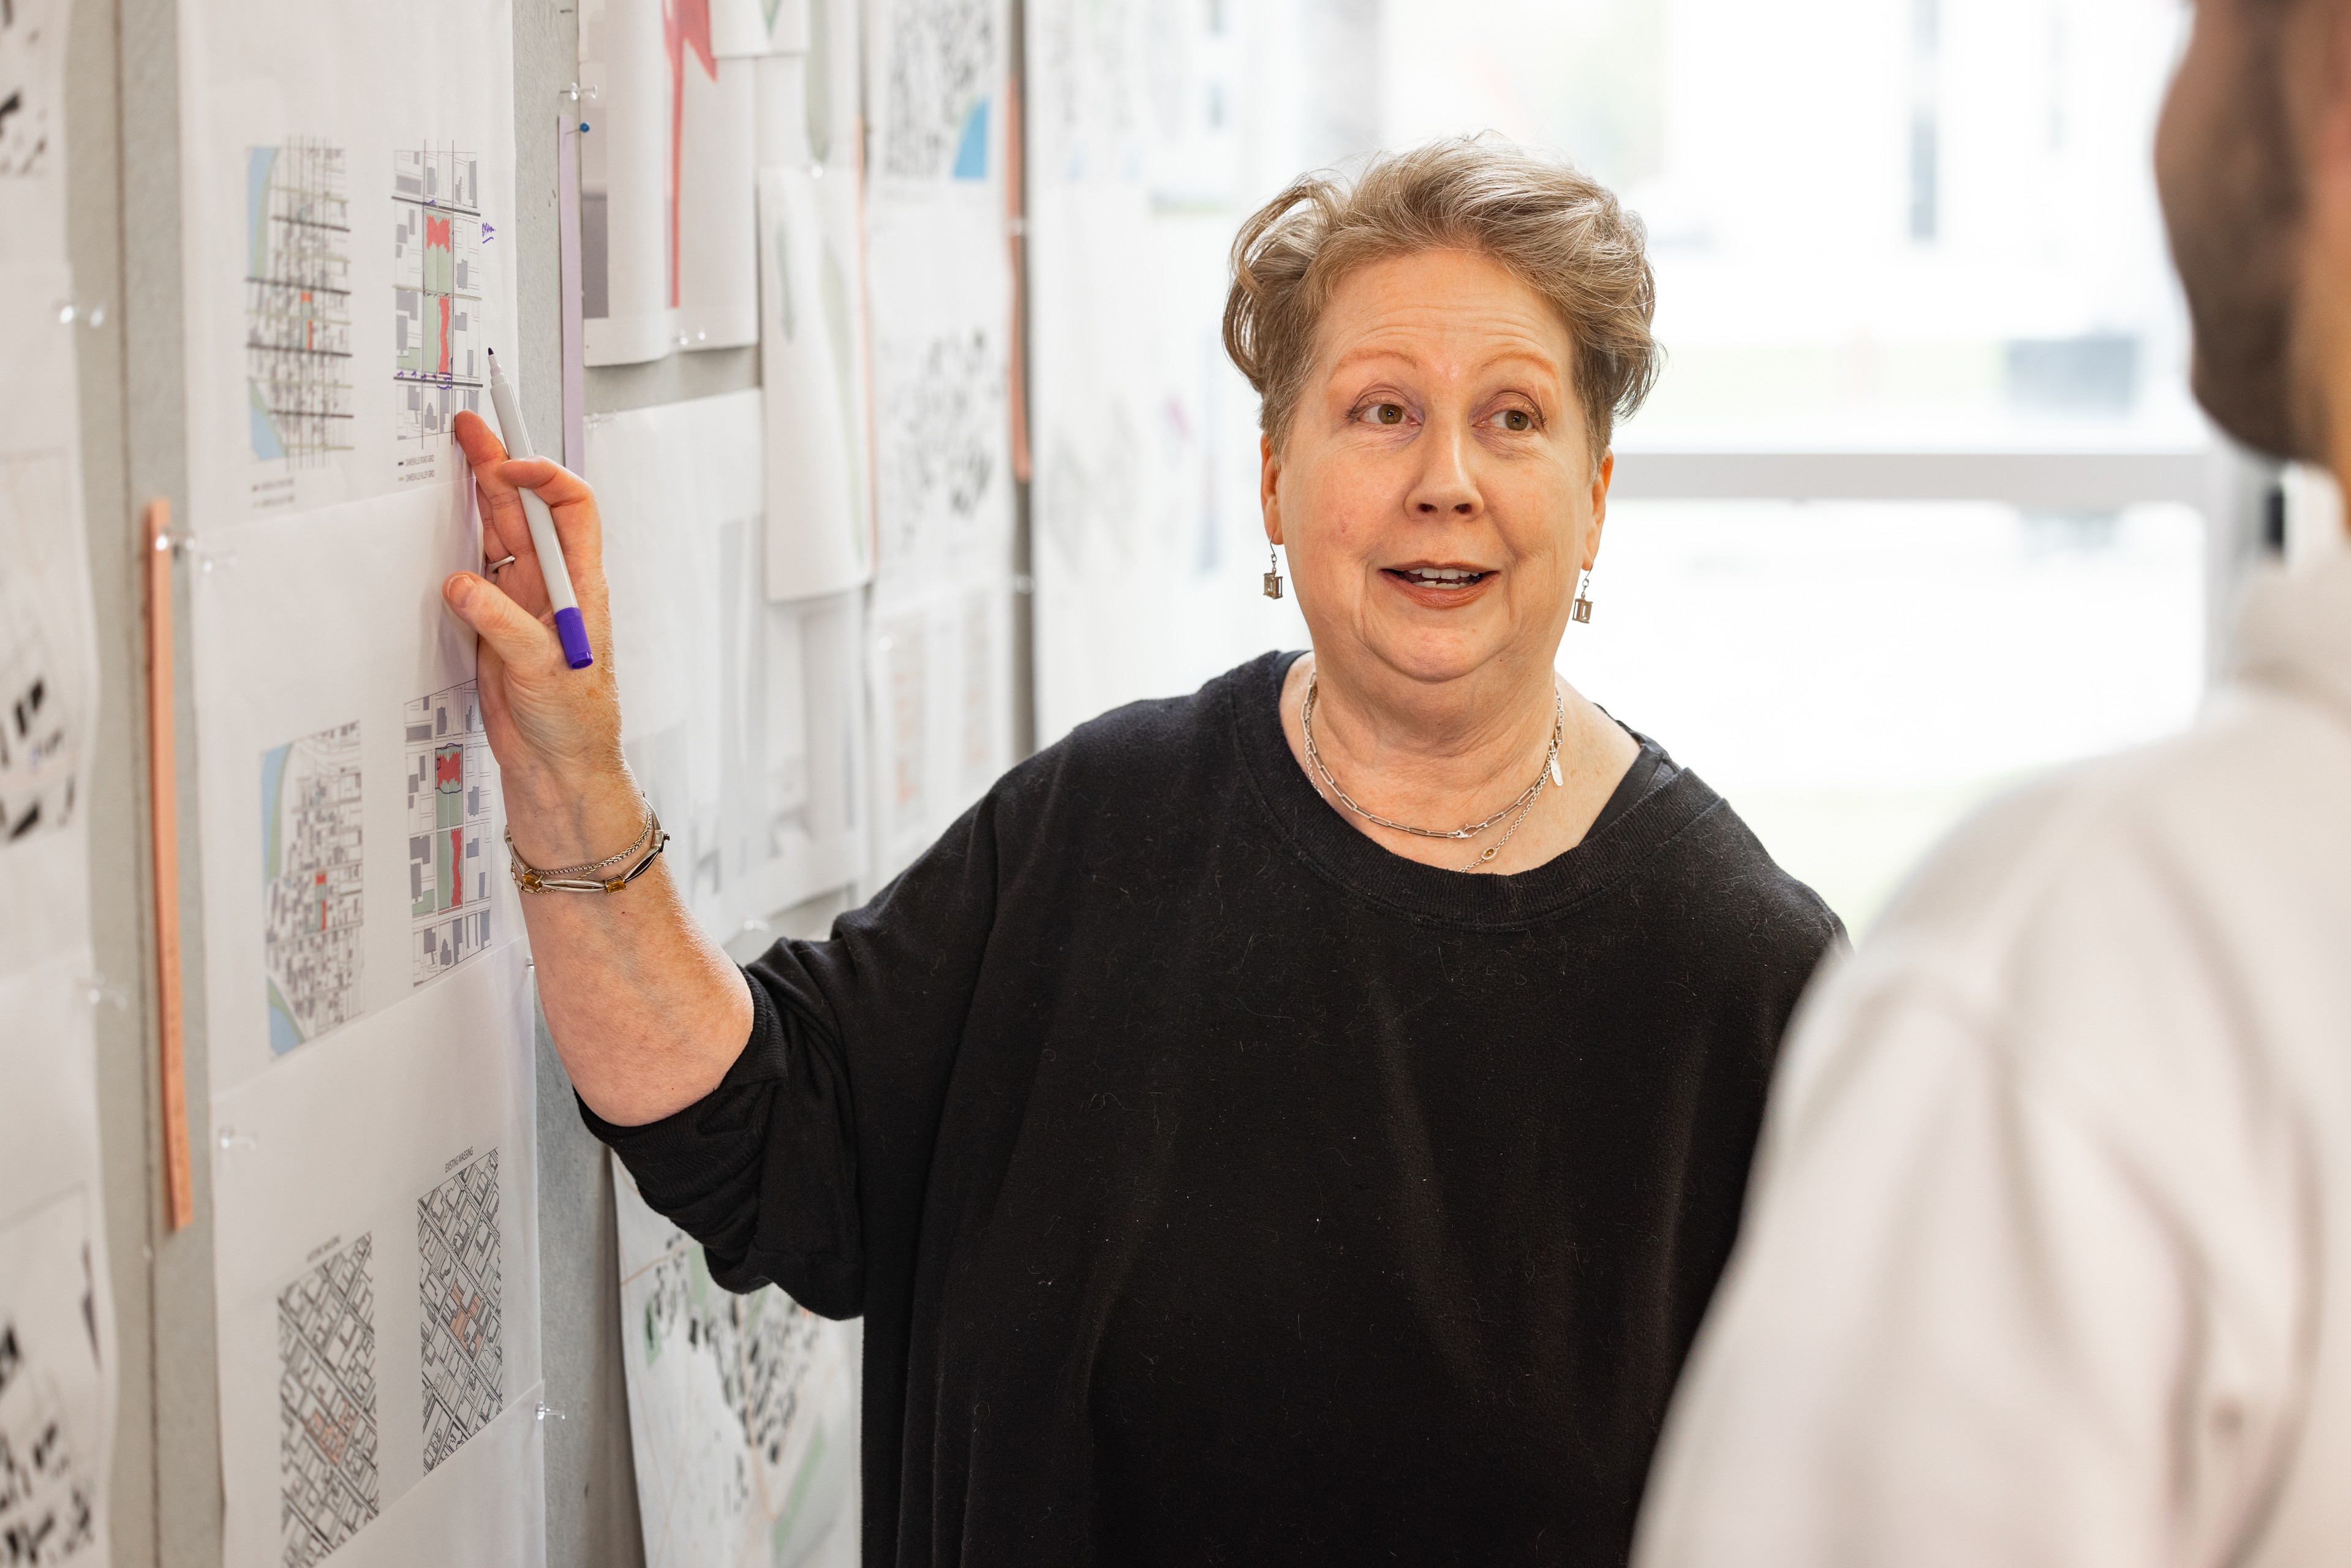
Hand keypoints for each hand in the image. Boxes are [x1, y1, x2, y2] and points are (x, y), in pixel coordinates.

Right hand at [443, 410, 638, 865]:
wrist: (556, 766)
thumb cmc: (574, 720)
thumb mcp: (542, 668)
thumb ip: (503, 623)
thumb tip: (463, 584)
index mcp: (579, 582)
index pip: (572, 507)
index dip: (544, 477)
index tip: (509, 465)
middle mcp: (552, 583)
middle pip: (525, 508)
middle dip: (498, 464)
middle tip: (468, 428)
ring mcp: (521, 599)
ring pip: (496, 532)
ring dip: (475, 494)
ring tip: (450, 454)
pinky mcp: (493, 620)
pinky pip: (472, 569)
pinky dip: (454, 541)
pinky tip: (437, 518)